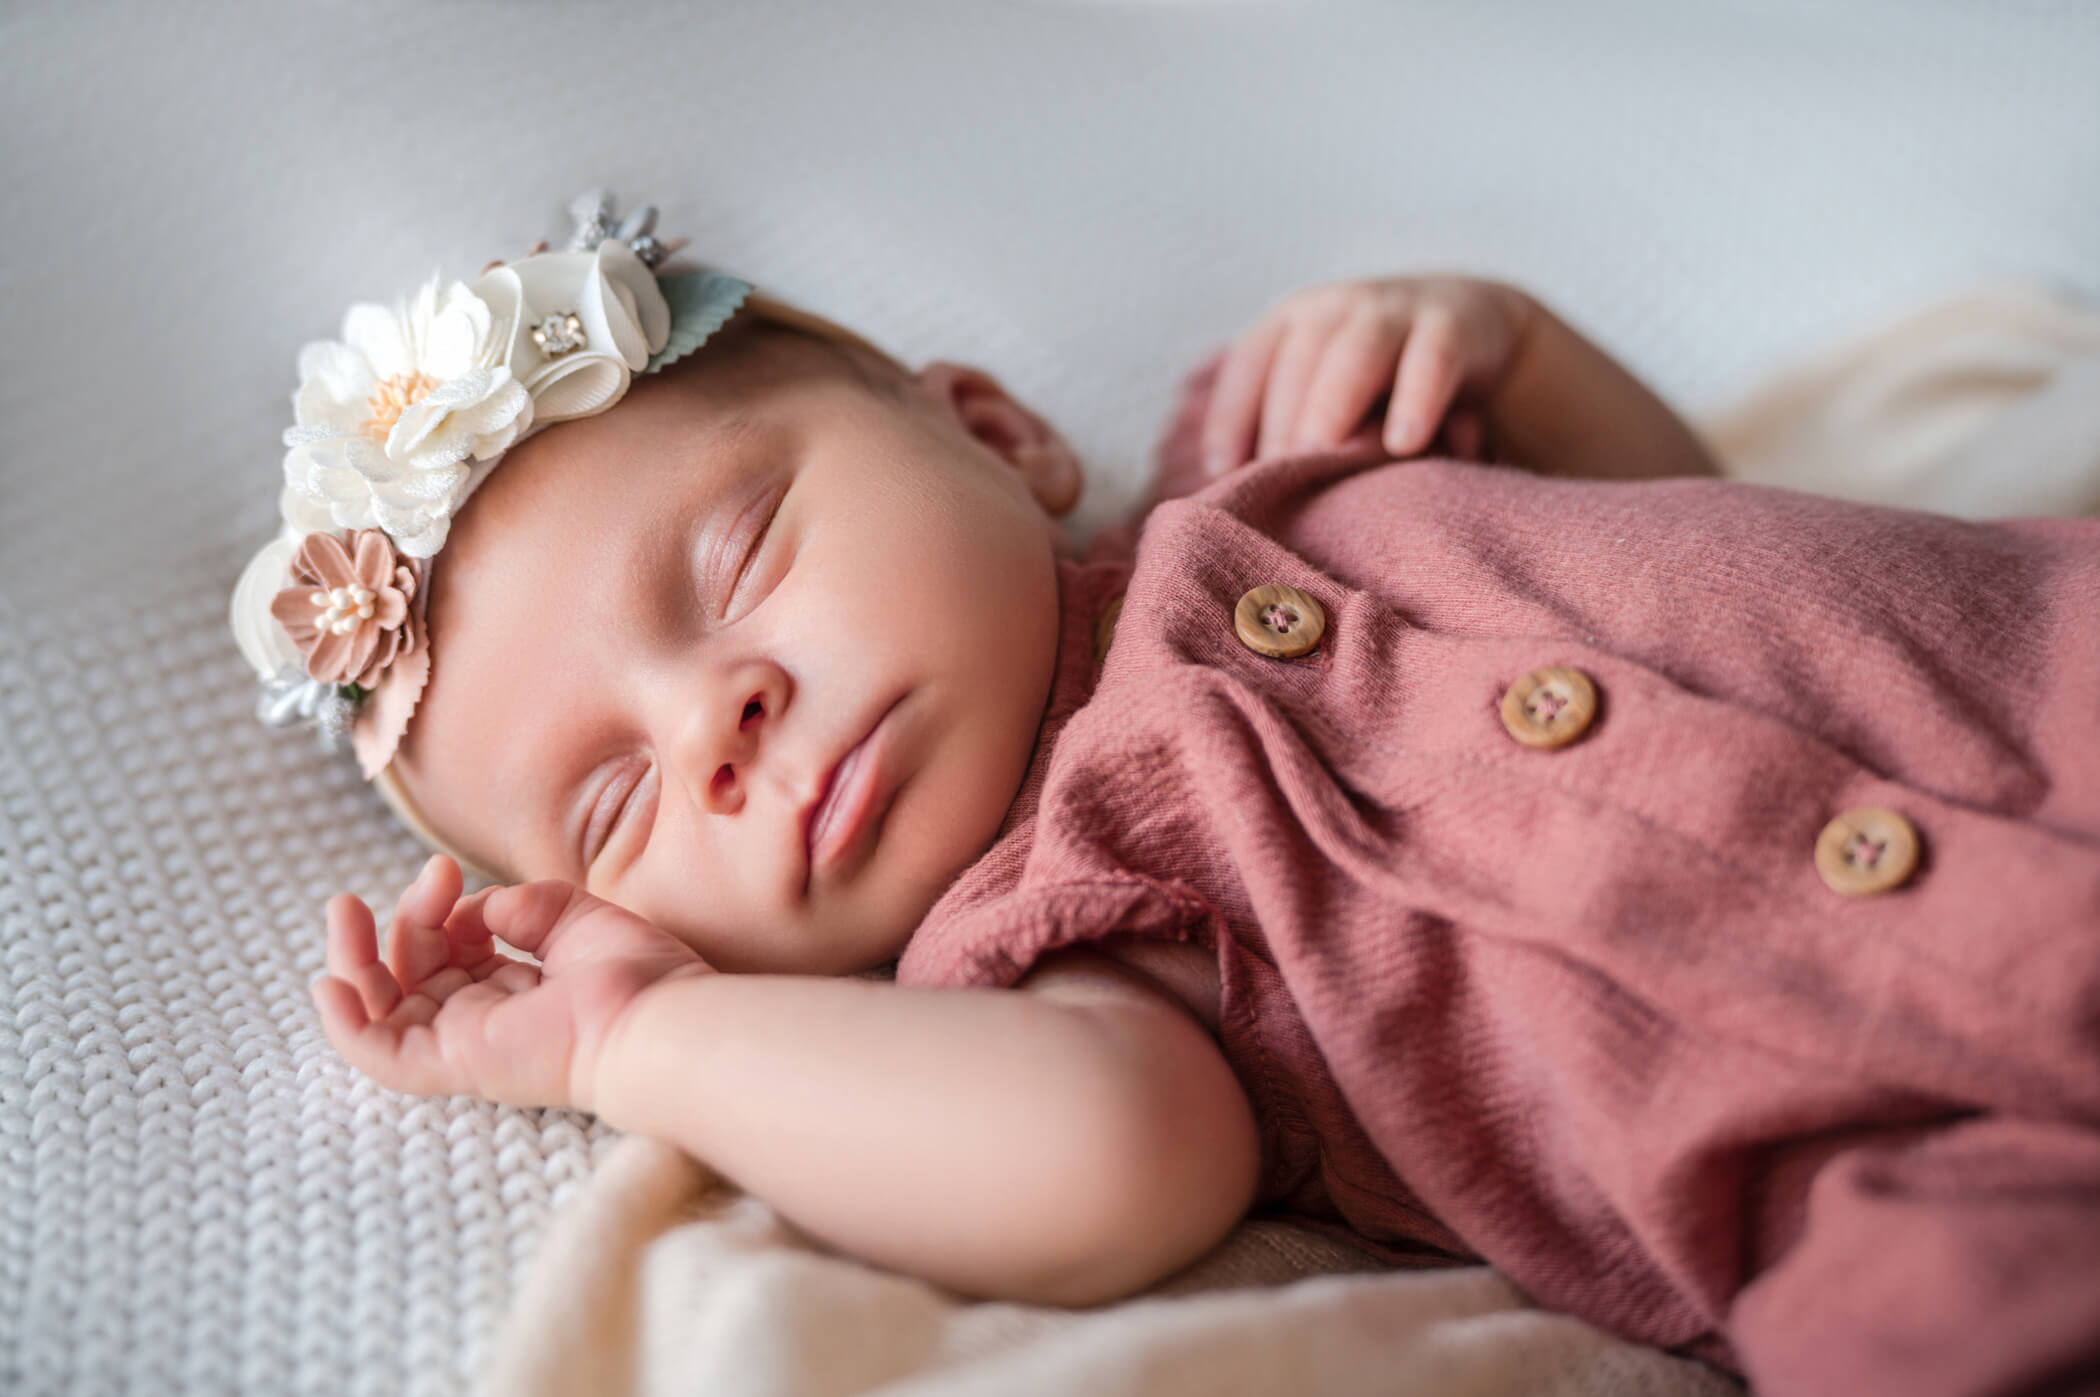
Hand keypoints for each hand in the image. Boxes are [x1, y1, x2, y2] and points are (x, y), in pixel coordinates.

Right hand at [311, 855, 712, 1112]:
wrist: (654, 1013)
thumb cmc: (633, 973)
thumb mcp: (572, 916)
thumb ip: (516, 906)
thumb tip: (475, 908)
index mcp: (514, 988)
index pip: (448, 948)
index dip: (437, 905)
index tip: (450, 870)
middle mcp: (485, 1017)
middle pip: (412, 969)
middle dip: (409, 915)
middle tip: (434, 875)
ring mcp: (465, 1042)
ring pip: (384, 1008)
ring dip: (354, 957)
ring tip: (343, 908)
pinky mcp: (455, 1064)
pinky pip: (383, 1057)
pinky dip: (347, 1026)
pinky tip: (328, 984)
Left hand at [1199, 276, 1536, 476]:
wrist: (1468, 322)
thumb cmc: (1374, 379)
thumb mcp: (1324, 389)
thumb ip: (1286, 428)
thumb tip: (1232, 496)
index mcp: (1292, 321)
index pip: (1249, 363)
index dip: (1230, 417)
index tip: (1221, 475)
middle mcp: (1336, 309)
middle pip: (1299, 361)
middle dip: (1284, 422)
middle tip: (1278, 480)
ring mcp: (1395, 312)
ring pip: (1356, 354)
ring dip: (1334, 404)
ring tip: (1322, 456)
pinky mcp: (1452, 327)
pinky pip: (1431, 361)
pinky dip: (1417, 400)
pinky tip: (1404, 444)